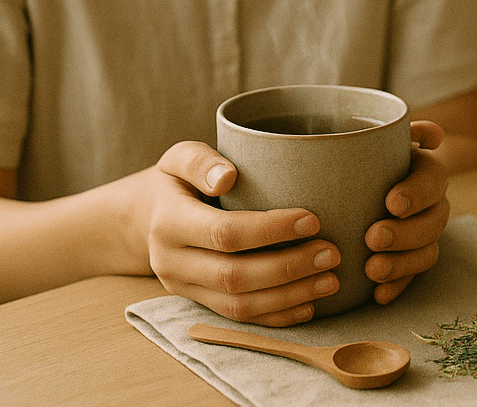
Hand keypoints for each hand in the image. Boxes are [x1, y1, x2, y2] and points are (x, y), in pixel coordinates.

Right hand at [141, 141, 339, 325]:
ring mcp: (184, 289)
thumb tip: (227, 176)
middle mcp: (172, 262)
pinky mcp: (198, 304)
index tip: (313, 220)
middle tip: (332, 253)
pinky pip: (238, 319)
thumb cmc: (174, 181)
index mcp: (169, 223)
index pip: (225, 233)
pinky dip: (275, 317)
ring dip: (289, 297)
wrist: (143, 219)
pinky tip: (309, 306)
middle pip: (234, 276)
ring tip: (330, 281)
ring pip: (238, 305)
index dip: (271, 230)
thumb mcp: (178, 158)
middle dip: (288, 268)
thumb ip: (200, 161)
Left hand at [363, 120, 450, 304]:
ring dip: (403, 263)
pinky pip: (411, 278)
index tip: (391, 202)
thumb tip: (433, 134)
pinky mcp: (408, 260)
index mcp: (425, 170)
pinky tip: (377, 295)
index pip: (433, 179)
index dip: (417, 193)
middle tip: (373, 238)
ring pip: (428, 251)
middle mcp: (431, 203)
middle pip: (434, 221)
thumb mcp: (369, 140)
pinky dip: (397, 287)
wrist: (345, 183)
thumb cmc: (358, 157)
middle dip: (406, 233)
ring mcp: (422, 234)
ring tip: (372, 269)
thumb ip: (393, 130)